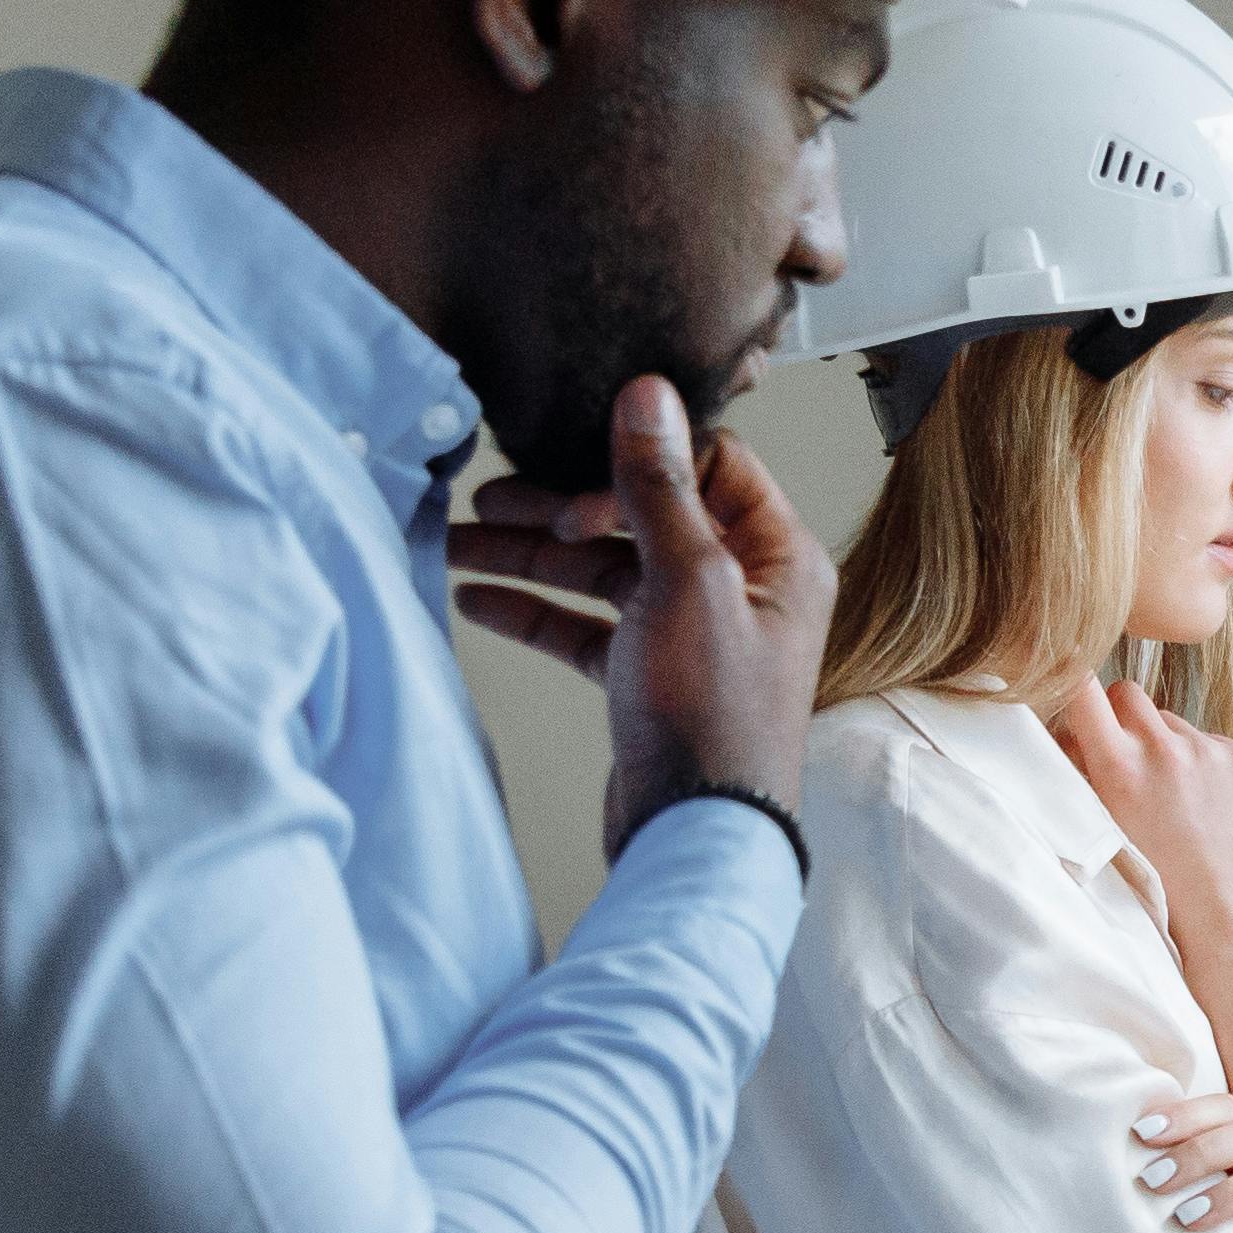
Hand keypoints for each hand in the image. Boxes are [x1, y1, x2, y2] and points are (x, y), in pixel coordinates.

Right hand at [447, 381, 832, 853]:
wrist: (697, 838)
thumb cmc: (714, 719)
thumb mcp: (688, 583)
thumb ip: (660, 489)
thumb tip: (647, 395)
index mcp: (778, 555)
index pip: (707, 465)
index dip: (633, 466)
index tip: (574, 487)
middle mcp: (743, 588)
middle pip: (640, 517)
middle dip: (557, 509)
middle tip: (485, 500)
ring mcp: (694, 633)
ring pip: (603, 571)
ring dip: (530, 556)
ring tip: (454, 541)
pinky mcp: (650, 677)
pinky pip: (586, 626)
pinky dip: (535, 611)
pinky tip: (474, 598)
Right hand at [1051, 679, 1232, 1083]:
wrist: (1230, 925)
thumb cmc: (1158, 893)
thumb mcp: (1103, 833)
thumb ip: (1084, 779)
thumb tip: (1071, 736)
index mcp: (1118, 768)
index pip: (1082, 687)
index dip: (1075, 691)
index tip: (1076, 706)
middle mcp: (1163, 749)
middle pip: (1126, 694)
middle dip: (1118, 718)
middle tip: (1124, 760)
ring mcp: (1208, 750)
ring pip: (1170, 721)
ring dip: (1163, 745)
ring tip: (1174, 801)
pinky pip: (1210, 742)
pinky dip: (1203, 763)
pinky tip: (1208, 809)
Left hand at [1122, 1094, 1232, 1232]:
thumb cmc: (1181, 1226)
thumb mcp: (1165, 1194)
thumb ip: (1149, 1168)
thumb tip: (1099, 1140)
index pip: (1225, 1108)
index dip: (1187, 1114)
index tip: (1140, 1135)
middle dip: (1200, 1154)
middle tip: (1152, 1182)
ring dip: (1232, 1193)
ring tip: (1185, 1219)